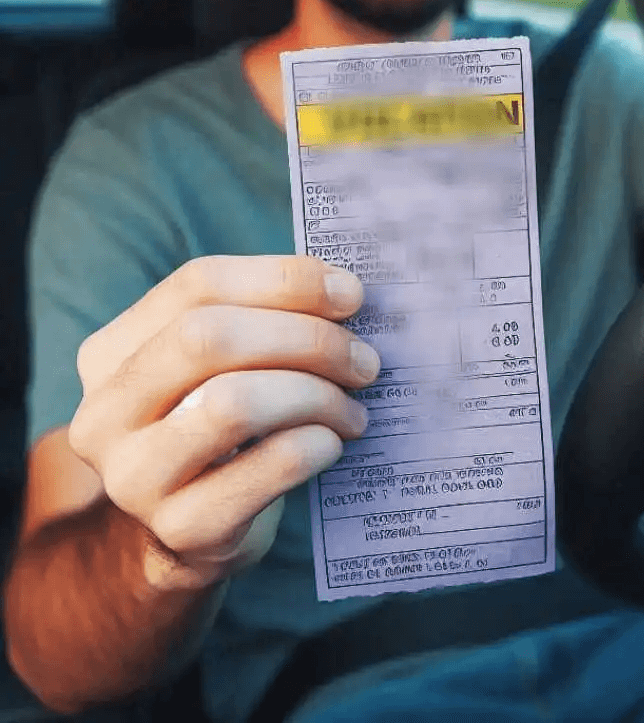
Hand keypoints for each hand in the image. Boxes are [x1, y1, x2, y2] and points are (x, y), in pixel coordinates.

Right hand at [66, 255, 379, 591]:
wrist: (191, 536)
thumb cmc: (222, 427)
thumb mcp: (222, 366)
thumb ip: (261, 317)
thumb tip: (343, 290)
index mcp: (113, 351)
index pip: (198, 284)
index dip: (284, 280)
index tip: (350, 294)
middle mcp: (107, 412)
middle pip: (209, 337)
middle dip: (306, 338)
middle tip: (363, 359)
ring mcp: (135, 477)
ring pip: (234, 403)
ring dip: (316, 395)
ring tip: (352, 408)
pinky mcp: (182, 529)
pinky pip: (269, 466)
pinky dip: (316, 444)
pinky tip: (333, 441)